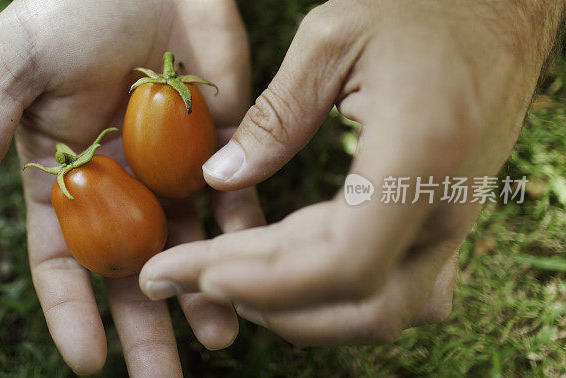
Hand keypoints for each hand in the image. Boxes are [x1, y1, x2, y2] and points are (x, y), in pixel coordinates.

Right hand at [0, 0, 263, 374]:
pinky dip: (244, 232)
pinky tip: (254, 268)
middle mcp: (119, 185)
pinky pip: (235, 195)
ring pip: (189, 245)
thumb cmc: (63, 7)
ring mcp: (172, 166)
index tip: (87, 363)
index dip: (71, 311)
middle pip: (131, 270)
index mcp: (62, 178)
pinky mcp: (223, 139)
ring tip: (219, 338)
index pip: (62, 261)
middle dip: (146, 328)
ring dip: (204, 292)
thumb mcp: (8, 69)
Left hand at [140, 0, 562, 344]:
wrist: (501, 8)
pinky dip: (321, 291)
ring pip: (375, 310)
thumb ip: (275, 117)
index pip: (343, 264)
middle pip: (358, 304)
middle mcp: (446, 206)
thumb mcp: (333, 39)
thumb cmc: (422, 6)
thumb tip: (220, 177)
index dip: (262, 281)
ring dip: (294, 309)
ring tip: (219, 278)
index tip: (193, 271)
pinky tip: (269, 267)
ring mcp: (451, 221)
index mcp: (420, 155)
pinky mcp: (440, 221)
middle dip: (266, 305)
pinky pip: (385, 282)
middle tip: (187, 280)